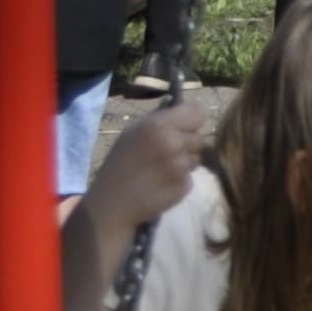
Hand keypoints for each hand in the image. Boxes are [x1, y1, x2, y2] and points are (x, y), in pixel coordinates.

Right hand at [89, 95, 207, 231]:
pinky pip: (191, 176)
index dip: (192, 118)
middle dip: (187, 141)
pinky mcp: (185, 186)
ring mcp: (181, 167)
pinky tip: (163, 183)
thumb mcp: (132, 132)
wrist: (112, 203)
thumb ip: (160, 118)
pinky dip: (181, 178)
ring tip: (162, 168)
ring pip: (196, 156)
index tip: (185, 123)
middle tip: (167, 150)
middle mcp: (174, 143)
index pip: (197, 112)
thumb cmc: (119, 163)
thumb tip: (184, 107)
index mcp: (159, 125)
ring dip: (184, 160)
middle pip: (199, 136)